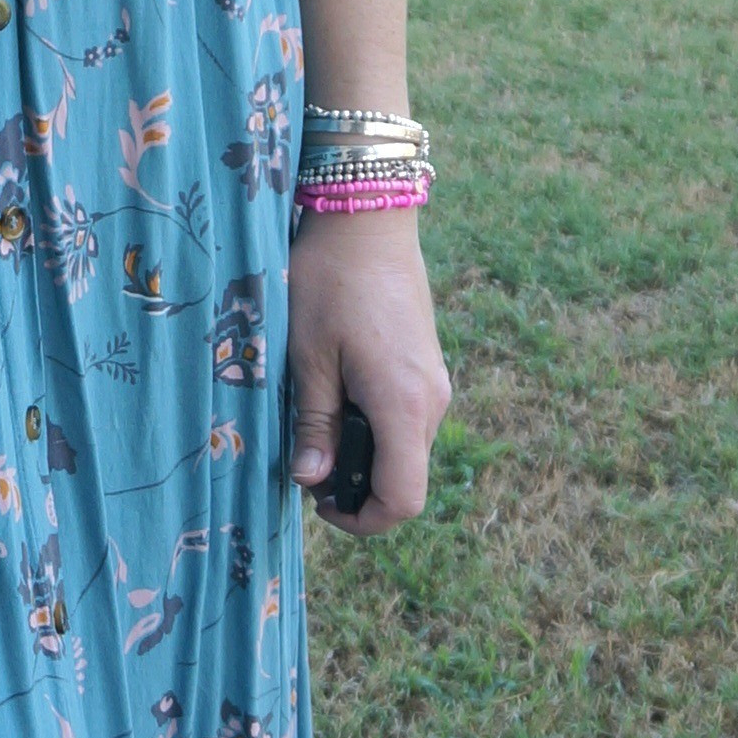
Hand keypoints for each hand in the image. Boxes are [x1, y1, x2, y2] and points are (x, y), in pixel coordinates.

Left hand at [284, 207, 448, 534]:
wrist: (367, 217)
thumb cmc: (329, 281)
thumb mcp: (307, 356)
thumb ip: (314, 423)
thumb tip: (312, 480)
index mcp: (403, 405)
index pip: (402, 499)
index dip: (362, 519)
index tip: (318, 503)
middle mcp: (431, 401)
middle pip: (403, 477)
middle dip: (355, 485)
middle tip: (304, 460)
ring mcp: (434, 382)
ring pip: (403, 448)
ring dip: (361, 452)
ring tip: (313, 420)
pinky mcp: (426, 366)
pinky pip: (405, 418)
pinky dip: (372, 425)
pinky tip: (334, 392)